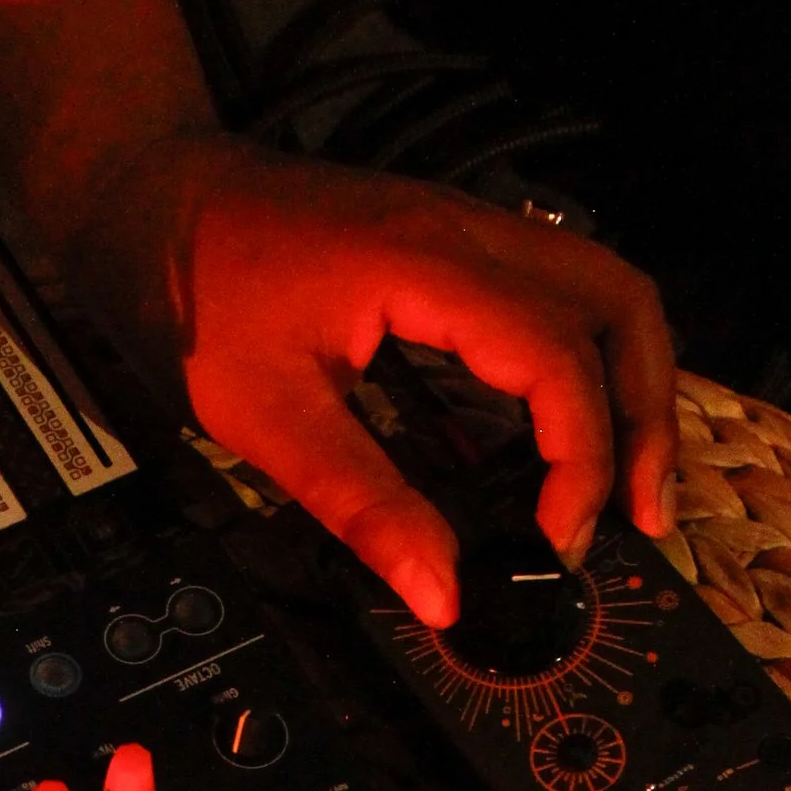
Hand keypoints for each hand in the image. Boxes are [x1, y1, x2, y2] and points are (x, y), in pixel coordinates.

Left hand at [83, 134, 678, 626]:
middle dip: (647, 416)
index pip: (560, 358)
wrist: (142, 194)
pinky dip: (585, 359)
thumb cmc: (187, 295)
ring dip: (632, 382)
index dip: (582, 460)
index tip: (556, 541)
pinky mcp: (450, 241)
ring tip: (626, 483)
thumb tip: (440, 596)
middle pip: (621, 304)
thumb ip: (361, 507)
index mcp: (428, 266)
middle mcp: (468, 230)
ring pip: (604, 287)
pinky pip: (557, 290)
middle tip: (640, 517)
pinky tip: (565, 432)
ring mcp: (465, 226)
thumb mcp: (264, 419)